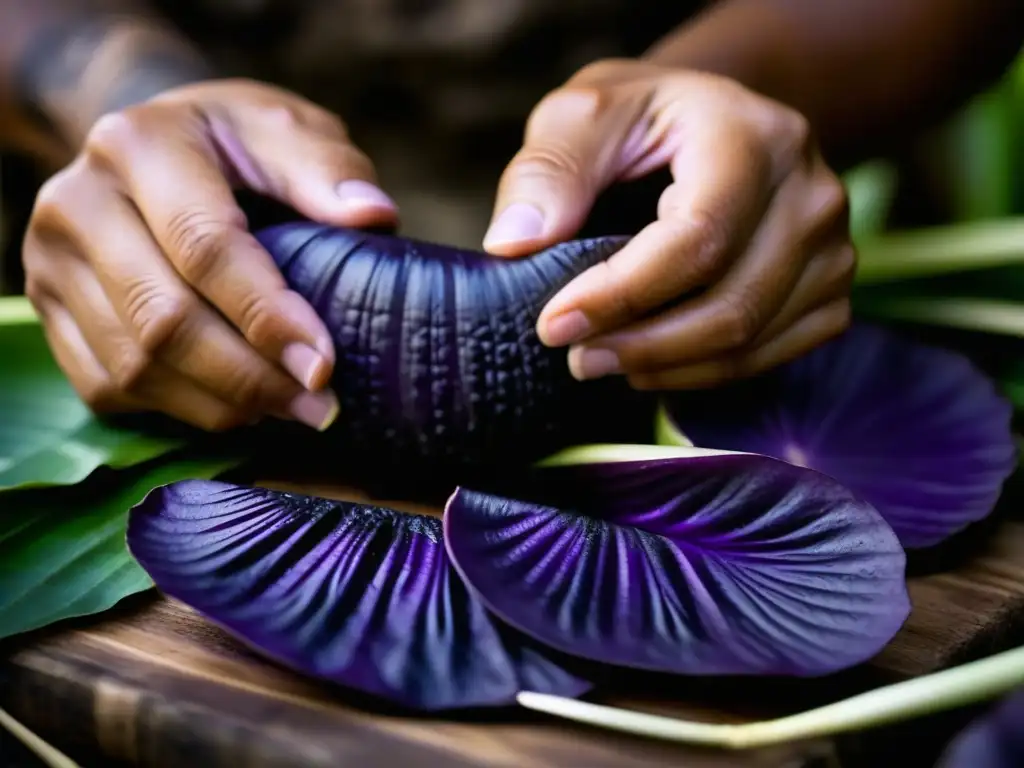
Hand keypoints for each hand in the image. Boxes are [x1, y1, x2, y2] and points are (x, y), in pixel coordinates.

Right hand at [23, 79, 397, 429]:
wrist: (157, 147)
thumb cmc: (235, 144)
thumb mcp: (284, 130)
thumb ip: (326, 169)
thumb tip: (372, 215)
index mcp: (137, 144)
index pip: (204, 246)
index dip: (267, 315)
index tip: (324, 364)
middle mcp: (77, 203)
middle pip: (163, 318)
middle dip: (250, 377)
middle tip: (318, 406)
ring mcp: (50, 262)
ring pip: (134, 365)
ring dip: (221, 404)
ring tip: (288, 409)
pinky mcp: (49, 312)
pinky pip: (108, 388)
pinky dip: (179, 410)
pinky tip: (237, 406)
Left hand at [484, 60, 853, 388]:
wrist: (712, 124)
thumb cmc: (643, 121)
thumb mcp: (585, 115)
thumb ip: (548, 170)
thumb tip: (514, 243)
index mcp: (754, 138)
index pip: (697, 238)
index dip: (622, 295)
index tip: (553, 327)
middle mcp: (812, 194)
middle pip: (732, 305)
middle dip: (641, 346)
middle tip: (575, 357)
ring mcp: (833, 248)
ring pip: (751, 341)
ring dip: (667, 366)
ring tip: (603, 359)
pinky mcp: (830, 291)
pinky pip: (771, 357)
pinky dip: (703, 373)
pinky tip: (654, 359)